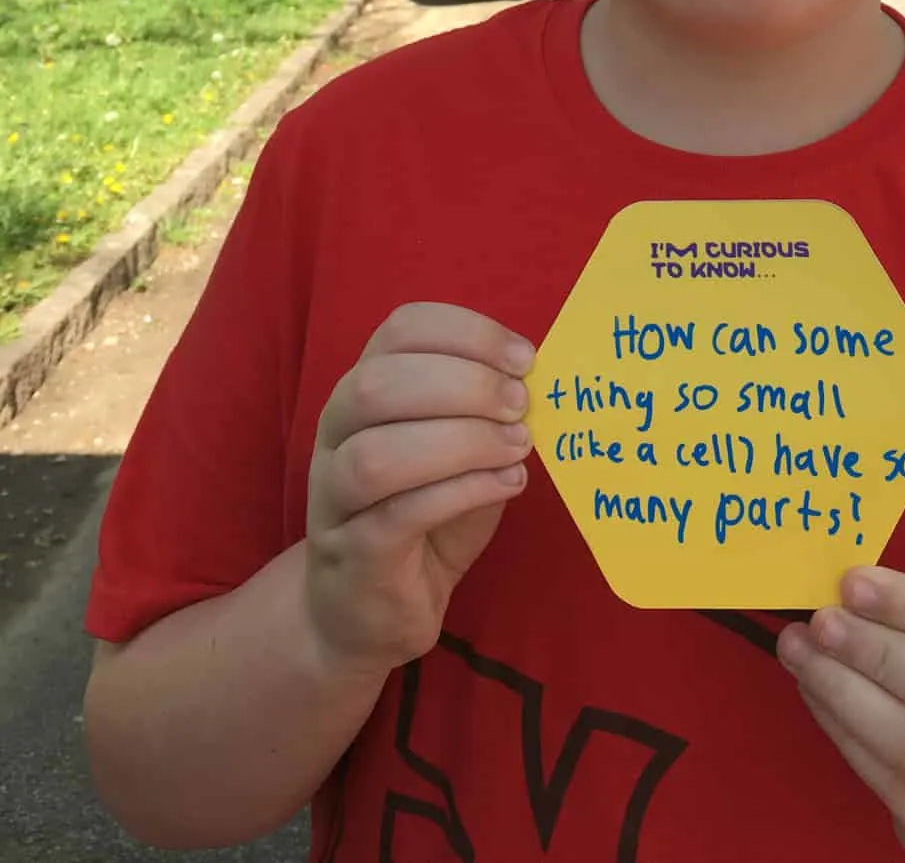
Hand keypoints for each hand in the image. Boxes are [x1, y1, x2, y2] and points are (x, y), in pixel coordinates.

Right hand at [304, 303, 534, 675]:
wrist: (368, 611)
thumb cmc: (424, 516)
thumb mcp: (462, 452)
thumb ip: (488, 415)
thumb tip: (535, 384)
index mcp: (365, 387)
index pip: (401, 330)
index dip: (467, 333)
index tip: (524, 358)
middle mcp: (337, 431)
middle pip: (381, 382)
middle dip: (464, 384)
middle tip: (521, 404)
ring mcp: (333, 494)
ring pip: (378, 453)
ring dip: (461, 442)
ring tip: (516, 448)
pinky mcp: (352, 553)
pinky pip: (399, 514)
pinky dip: (462, 491)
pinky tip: (506, 484)